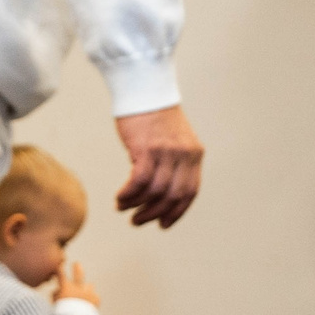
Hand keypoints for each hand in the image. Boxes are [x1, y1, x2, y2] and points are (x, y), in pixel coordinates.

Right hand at [54, 260, 100, 307]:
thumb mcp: (55, 305)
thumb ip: (56, 296)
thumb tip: (57, 290)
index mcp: (66, 287)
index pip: (61, 274)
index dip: (60, 269)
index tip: (60, 265)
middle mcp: (78, 287)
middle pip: (78, 274)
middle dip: (77, 268)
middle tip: (76, 264)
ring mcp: (88, 292)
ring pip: (89, 286)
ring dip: (86, 289)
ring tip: (84, 295)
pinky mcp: (96, 299)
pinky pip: (94, 297)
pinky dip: (91, 300)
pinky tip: (89, 307)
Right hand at [112, 105, 202, 227]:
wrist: (144, 90)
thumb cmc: (154, 116)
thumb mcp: (174, 141)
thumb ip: (173, 163)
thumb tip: (157, 192)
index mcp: (194, 154)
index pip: (190, 192)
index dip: (177, 212)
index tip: (163, 224)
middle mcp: (184, 155)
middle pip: (173, 195)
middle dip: (154, 213)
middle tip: (137, 221)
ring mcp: (167, 152)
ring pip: (154, 191)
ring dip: (136, 205)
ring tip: (122, 207)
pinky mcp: (147, 149)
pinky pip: (139, 181)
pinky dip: (128, 194)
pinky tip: (120, 197)